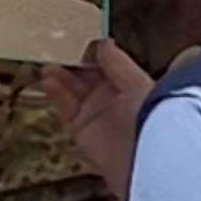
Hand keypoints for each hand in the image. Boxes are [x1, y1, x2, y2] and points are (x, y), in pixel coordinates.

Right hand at [44, 36, 152, 200]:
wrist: (146, 162)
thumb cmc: (152, 119)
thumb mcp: (138, 84)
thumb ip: (119, 64)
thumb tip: (103, 43)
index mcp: (134, 86)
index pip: (111, 65)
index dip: (95, 53)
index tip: (79, 38)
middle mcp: (115, 101)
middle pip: (89, 77)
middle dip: (74, 63)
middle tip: (56, 48)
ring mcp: (97, 116)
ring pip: (74, 91)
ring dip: (61, 76)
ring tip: (47, 63)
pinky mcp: (81, 131)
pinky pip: (66, 109)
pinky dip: (56, 94)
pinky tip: (47, 79)